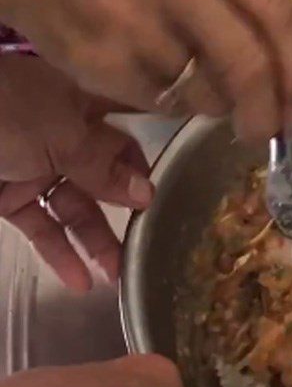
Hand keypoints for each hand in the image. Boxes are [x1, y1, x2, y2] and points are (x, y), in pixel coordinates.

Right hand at [0, 0, 291, 140]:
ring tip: (200, 83)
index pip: (275, 6)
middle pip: (246, 61)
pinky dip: (175, 103)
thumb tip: (287, 58)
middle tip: (270, 129)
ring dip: (215, 103)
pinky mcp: (101, 57)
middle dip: (267, 109)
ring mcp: (131, 15)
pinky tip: (160, 76)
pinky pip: (163, 103)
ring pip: (204, 91)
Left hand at [0, 54, 152, 291]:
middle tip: (148, 244)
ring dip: (95, 241)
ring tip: (117, 275)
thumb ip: (105, 168)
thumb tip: (148, 194)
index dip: (150, 156)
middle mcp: (65, 133)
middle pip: (107, 174)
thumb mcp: (63, 136)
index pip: (129, 128)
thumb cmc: (7, 115)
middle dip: (126, 210)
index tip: (180, 186)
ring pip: (76, 206)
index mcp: (83, 104)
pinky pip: (41, 225)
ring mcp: (35, 166)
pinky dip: (58, 253)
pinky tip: (81, 281)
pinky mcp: (7, 197)